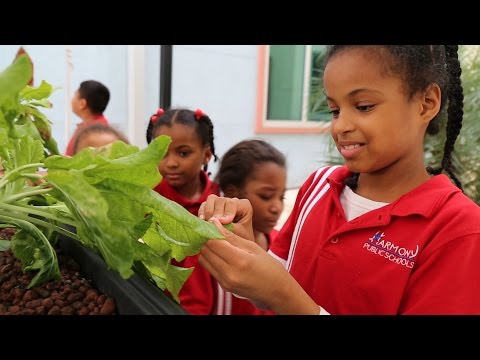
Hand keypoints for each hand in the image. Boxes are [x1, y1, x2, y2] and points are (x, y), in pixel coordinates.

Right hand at [198, 194, 253, 240]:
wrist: (236, 247)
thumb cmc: (241, 241)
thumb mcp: (238, 235)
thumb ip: (229, 228)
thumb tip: (215, 223)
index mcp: (244, 206)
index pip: (233, 204)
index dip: (228, 212)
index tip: (224, 222)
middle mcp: (233, 201)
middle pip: (221, 201)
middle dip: (216, 214)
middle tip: (212, 224)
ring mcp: (221, 203)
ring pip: (212, 199)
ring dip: (208, 212)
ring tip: (207, 224)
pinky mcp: (211, 207)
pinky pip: (204, 205)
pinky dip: (202, 212)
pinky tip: (202, 221)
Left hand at [199, 219, 320, 313]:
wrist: (277, 292)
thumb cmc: (270, 267)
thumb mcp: (253, 247)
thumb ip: (232, 237)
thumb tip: (215, 224)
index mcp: (239, 261)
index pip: (213, 242)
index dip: (209, 231)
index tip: (212, 223)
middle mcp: (229, 274)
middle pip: (205, 251)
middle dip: (206, 239)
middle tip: (212, 230)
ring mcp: (225, 283)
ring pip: (204, 260)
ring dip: (207, 249)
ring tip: (216, 241)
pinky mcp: (223, 287)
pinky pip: (210, 268)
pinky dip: (211, 258)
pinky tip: (220, 253)